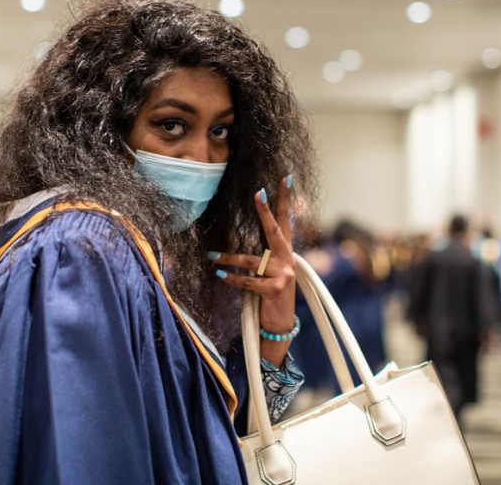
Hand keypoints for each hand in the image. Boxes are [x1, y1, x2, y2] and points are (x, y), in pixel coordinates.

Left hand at [209, 174, 296, 366]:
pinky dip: (231, 277)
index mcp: (285, 251)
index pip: (285, 220)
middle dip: (265, 211)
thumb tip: (250, 233)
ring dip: (229, 258)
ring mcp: (283, 274)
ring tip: (212, 256)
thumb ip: (265, 252)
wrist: (281, 323)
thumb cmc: (271, 291)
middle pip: (274, 230)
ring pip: (252, 260)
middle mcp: (288, 259)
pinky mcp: (274, 290)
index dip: (285, 199)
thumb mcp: (271, 269)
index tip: (286, 178)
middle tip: (258, 192)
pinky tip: (219, 274)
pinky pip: (248, 280)